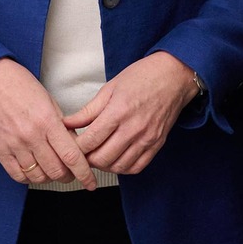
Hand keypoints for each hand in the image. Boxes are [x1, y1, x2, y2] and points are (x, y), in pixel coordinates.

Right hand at [0, 57, 95, 188]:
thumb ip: (63, 126)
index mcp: (47, 121)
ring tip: (55, 170)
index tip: (91, 182)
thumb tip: (75, 146)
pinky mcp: (0, 151)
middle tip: (73, 173)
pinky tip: (36, 170)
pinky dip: (30, 178)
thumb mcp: (49, 101)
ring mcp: (14, 145)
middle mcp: (31, 136)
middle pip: (56, 171)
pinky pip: (18, 175)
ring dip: (50, 178)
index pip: (71, 155)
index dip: (84, 173)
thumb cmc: (22, 86)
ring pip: (38, 176)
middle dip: (69, 176)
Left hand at [63, 52, 198, 174]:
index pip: (90, 140)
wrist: (174, 75)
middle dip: (87, 158)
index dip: (76, 147)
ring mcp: (147, 138)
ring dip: (104, 165)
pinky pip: (136, 167)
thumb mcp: (111, 88)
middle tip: (84, 151)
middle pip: (102, 158)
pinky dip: (123, 167)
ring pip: (118, 166)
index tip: (72, 144)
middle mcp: (133, 128)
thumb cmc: (143, 76)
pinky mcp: (157, 144)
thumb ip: (89, 110)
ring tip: (99, 154)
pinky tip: (117, 158)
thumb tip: (67, 123)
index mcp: (119, 111)